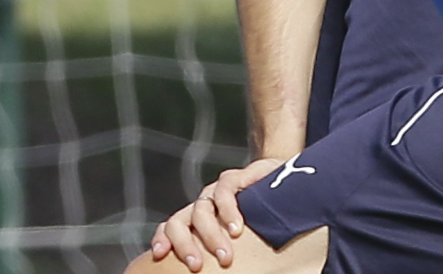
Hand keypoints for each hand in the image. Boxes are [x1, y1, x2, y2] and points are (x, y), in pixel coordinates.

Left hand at [147, 157, 281, 269]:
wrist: (283, 182)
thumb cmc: (262, 218)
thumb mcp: (239, 239)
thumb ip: (226, 252)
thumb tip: (224, 273)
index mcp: (197, 220)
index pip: (171, 228)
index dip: (163, 240)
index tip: (159, 255)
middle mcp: (204, 204)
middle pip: (178, 222)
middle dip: (183, 245)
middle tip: (196, 266)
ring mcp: (217, 191)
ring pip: (201, 211)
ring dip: (211, 236)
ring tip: (226, 258)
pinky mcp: (235, 178)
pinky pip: (224, 192)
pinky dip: (228, 212)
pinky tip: (236, 230)